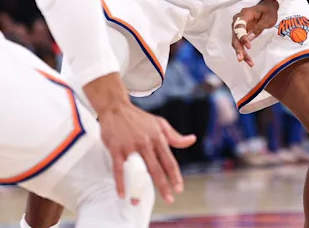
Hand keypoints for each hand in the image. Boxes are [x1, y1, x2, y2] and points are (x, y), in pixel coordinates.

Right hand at [84, 74, 195, 203]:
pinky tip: (122, 193)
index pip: (169, 161)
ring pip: (138, 170)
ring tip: (138, 202)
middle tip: (169, 199)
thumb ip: (175, 136)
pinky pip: (118, 168)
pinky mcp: (116, 148)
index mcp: (158, 138)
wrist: (116, 108)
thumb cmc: (139, 118)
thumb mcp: (160, 124)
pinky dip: (120, 182)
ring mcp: (131, 146)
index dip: (175, 176)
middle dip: (164, 186)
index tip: (179, 188)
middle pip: (157, 168)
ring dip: (138, 188)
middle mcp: (146, 142)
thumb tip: (192, 140)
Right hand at [231, 0, 278, 67]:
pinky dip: (244, 51)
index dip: (242, 37)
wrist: (267, 8)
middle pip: (235, 36)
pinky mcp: (240, 33)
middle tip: (241, 59)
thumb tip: (249, 39)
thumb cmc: (268, 12)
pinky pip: (240, 43)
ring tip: (249, 63)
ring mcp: (238, 27)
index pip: (239, 27)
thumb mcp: (268, 19)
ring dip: (241, 52)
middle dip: (238, 48)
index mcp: (244, 14)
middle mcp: (238, 20)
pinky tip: (248, 60)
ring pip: (236, 42)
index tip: (248, 46)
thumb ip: (259, 28)